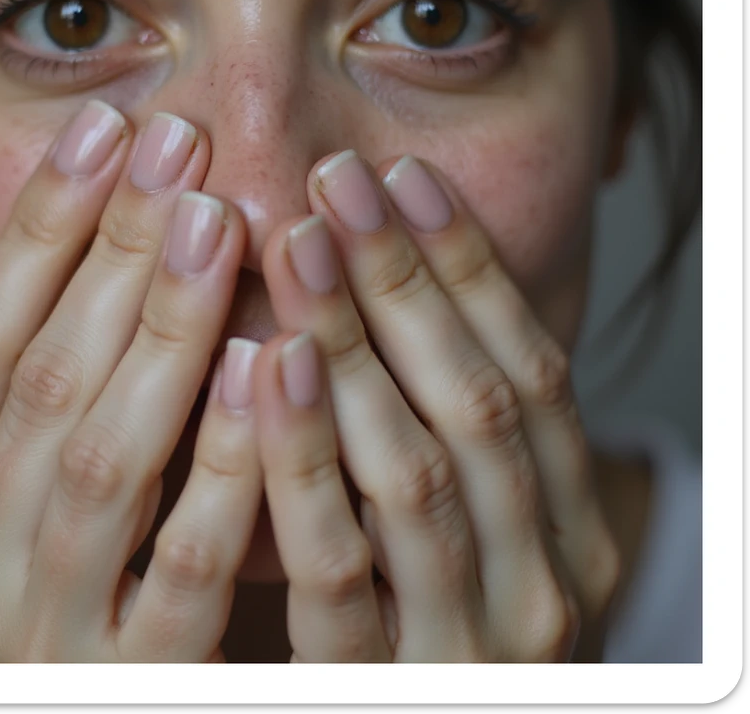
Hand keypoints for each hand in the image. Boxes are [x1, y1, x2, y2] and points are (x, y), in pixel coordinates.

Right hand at [0, 105, 261, 661]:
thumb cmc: (13, 649)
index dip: (38, 230)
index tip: (104, 132)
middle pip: (43, 376)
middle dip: (111, 252)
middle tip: (178, 145)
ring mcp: (36, 636)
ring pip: (106, 454)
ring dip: (163, 330)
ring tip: (219, 220)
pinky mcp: (129, 693)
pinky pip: (184, 567)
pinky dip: (226, 464)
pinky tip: (276, 367)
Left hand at [252, 150, 620, 661]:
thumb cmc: (420, 622)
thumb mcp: (460, 523)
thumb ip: (436, 422)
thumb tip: (381, 288)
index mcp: (569, 527)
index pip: (530, 371)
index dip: (466, 268)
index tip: (401, 176)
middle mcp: (544, 582)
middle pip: (479, 402)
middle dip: (409, 283)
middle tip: (339, 179)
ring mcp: (470, 646)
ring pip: (417, 471)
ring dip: (359, 346)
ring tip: (300, 241)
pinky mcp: (377, 691)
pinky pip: (338, 567)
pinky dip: (305, 460)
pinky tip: (268, 364)